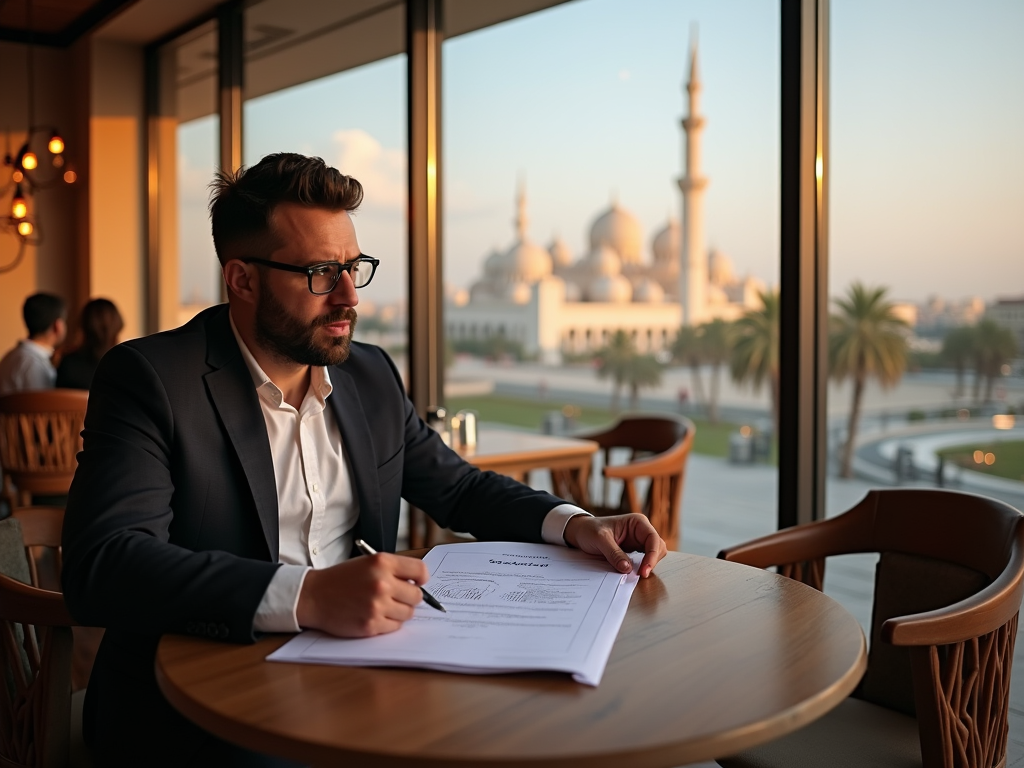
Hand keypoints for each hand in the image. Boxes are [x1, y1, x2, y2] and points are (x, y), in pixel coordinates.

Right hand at [295, 553, 427, 636]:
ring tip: (382, 606)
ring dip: (399, 612)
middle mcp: (382, 583)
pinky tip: (375, 615)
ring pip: (408, 613)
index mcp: (382, 562)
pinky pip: (395, 627)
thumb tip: (419, 583)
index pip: (420, 571)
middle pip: (417, 596)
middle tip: (396, 597)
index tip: (417, 583)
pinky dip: (388, 623)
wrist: (314, 595)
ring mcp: (377, 605)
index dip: (421, 579)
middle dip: (409, 597)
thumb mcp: (368, 563)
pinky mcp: (371, 624)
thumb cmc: (341, 579)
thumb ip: (393, 570)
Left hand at [563, 513, 666, 577]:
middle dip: (652, 561)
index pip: (653, 539)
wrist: (580, 532)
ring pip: (654, 554)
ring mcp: (639, 540)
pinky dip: (643, 566)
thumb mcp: (600, 540)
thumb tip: (628, 569)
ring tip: (638, 574)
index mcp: (637, 522)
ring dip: (649, 564)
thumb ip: (614, 553)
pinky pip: (645, 559)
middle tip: (641, 575)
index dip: (652, 555)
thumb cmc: (590, 530)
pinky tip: (635, 572)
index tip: (644, 570)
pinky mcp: (635, 550)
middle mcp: (641, 530)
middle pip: (658, 547)